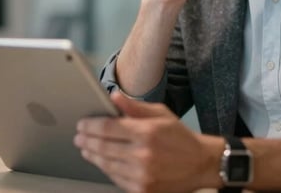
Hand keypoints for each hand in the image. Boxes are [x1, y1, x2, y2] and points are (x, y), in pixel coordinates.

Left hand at [74, 92, 220, 192]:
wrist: (201, 164)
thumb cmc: (181, 138)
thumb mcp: (161, 114)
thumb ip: (135, 107)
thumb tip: (113, 97)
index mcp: (147, 132)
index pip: (108, 127)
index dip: (90, 125)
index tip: (82, 124)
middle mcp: (143, 155)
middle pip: (102, 146)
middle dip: (86, 140)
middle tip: (78, 137)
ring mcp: (142, 175)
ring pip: (106, 164)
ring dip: (92, 155)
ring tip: (86, 149)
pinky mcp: (142, 189)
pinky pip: (116, 178)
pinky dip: (106, 169)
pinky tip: (102, 161)